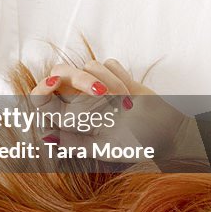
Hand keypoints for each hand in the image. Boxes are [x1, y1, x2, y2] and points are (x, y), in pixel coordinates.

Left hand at [28, 58, 190, 159]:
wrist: (168, 132)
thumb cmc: (135, 144)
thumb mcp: (104, 148)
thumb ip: (74, 142)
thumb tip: (46, 135)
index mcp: (70, 119)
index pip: (42, 98)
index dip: (42, 88)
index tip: (53, 83)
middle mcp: (78, 100)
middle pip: (61, 71)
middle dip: (81, 78)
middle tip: (102, 92)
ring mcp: (97, 85)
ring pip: (89, 66)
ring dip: (110, 83)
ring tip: (126, 103)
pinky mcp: (115, 75)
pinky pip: (109, 63)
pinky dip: (120, 76)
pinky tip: (131, 93)